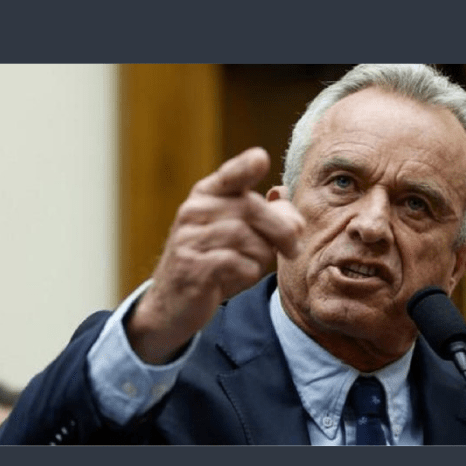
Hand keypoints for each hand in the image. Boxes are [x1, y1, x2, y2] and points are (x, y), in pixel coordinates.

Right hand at [126, 147, 303, 363]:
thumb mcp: (236, 237)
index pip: (229, 174)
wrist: (171, 306)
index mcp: (204, 196)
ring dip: (263, 256)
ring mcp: (189, 238)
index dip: (246, 166)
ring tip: (255, 266)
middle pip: (252, 208)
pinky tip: (240, 278)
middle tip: (294, 249)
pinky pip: (238, 263)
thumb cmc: (212, 266)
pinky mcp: (192, 267)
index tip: (261, 159)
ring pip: (248, 238)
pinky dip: (249, 273)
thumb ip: (261, 215)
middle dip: (283, 229)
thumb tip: (282, 193)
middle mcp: (193, 211)